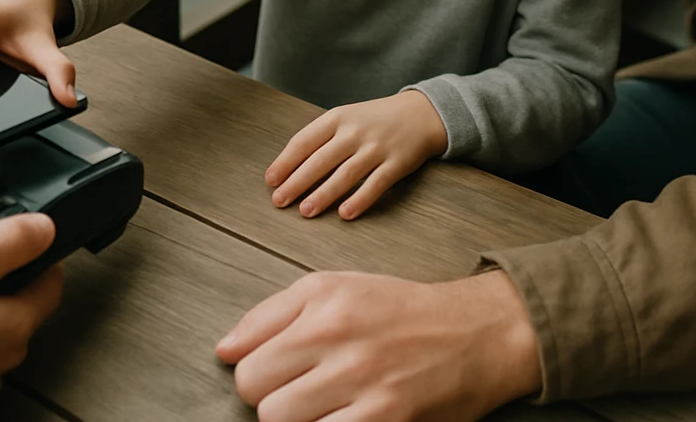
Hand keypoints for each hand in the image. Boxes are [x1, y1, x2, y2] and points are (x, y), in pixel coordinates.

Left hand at [215, 269, 541, 421]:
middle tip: (300, 390)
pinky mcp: (387, 420)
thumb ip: (269, 315)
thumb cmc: (397, 309)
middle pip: (257, 397)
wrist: (471, 333)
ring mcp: (363, 383)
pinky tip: (342, 418)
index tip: (273, 373)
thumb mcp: (331, 287)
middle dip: (269, 399)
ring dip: (296, 421)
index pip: (245, 360)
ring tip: (321, 406)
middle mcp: (338, 339)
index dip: (253, 372)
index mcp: (320, 302)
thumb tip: (224, 350)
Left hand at [265, 91, 447, 219]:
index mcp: (337, 118)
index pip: (304, 141)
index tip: (270, 180)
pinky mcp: (396, 164)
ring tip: (305, 211)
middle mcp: (354, 132)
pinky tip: (344, 214)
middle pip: (319, 160)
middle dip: (296, 182)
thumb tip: (290, 166)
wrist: (420, 113)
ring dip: (323, 195)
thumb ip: (322, 137)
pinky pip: (375, 185)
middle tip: (279, 201)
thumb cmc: (374, 119)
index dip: (285, 162)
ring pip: (344, 175)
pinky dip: (359, 200)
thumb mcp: (346, 117)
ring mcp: (376, 148)